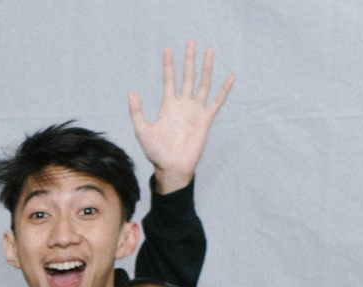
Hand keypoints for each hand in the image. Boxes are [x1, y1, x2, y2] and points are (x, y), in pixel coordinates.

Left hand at [127, 40, 234, 194]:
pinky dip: (224, 89)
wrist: (172, 167)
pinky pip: (217, 102)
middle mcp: (183, 105)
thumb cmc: (156, 152)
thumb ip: (137, 112)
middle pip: (187, 76)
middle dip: (189, 59)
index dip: (168, 65)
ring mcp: (195, 111)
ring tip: (209, 51)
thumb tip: (131, 92)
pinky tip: (230, 76)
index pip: (169, 80)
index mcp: (168, 106)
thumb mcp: (142, 131)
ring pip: (202, 84)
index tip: (167, 49)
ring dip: (205, 68)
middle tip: (191, 42)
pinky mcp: (205, 120)